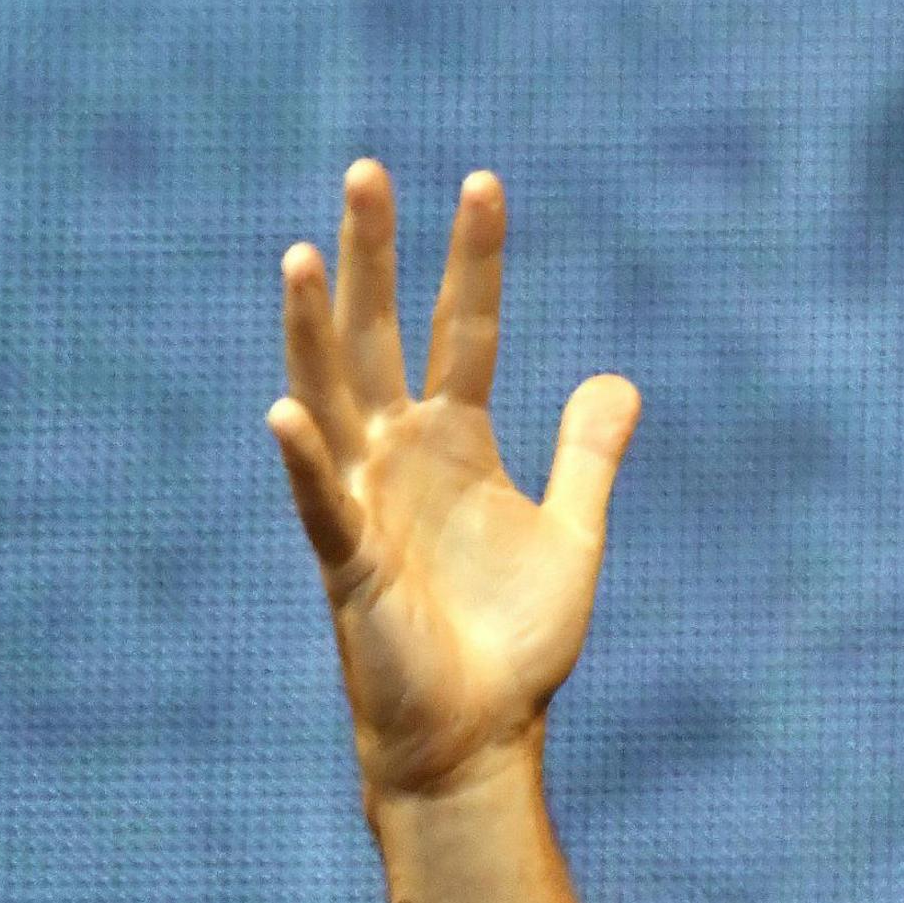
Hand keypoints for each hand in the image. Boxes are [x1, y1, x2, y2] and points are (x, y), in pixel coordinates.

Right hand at [269, 161, 639, 799]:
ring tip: (308, 253)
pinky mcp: (350, 563)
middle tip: (367, 169)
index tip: (483, 181)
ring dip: (315, 329)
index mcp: (457, 443)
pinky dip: (305, 460)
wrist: (481, 733)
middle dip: (376, 256)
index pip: (464, 329)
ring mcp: (366, 502)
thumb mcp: (573, 534)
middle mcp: (401, 456)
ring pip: (330, 396)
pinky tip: (286, 410)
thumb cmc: (513, 639)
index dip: (474, 259)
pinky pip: (321, 502)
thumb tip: (617, 378)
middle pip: (380, 335)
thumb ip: (588, 454)